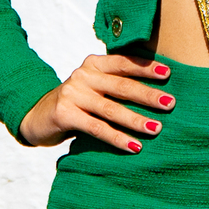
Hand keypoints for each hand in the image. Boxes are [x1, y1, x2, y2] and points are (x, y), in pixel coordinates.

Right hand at [20, 54, 176, 150]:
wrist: (38, 115)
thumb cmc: (77, 102)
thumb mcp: (94, 86)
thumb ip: (115, 84)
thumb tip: (158, 93)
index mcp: (93, 64)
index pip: (123, 62)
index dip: (145, 67)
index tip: (168, 74)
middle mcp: (83, 75)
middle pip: (121, 85)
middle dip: (147, 95)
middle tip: (170, 104)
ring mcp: (73, 94)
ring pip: (111, 108)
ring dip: (136, 120)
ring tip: (156, 129)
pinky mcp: (65, 114)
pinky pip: (97, 128)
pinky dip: (117, 138)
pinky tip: (134, 146)